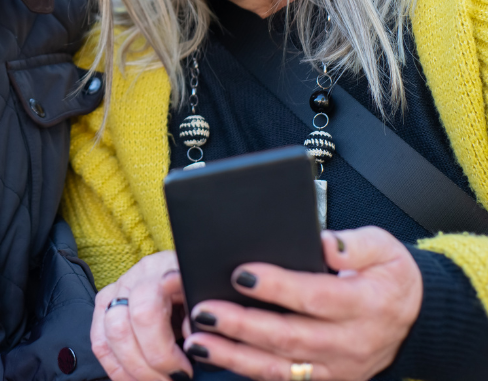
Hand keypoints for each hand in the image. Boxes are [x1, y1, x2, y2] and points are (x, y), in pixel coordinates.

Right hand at [91, 250, 193, 379]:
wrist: (193, 272)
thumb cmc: (202, 287)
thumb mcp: (210, 295)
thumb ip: (201, 314)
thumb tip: (192, 342)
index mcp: (162, 270)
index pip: (146, 311)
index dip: (162, 350)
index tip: (185, 371)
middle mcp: (134, 277)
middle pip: (121, 327)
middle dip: (146, 366)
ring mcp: (117, 290)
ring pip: (106, 337)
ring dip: (130, 371)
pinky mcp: (106, 305)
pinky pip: (99, 342)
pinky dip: (117, 368)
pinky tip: (136, 378)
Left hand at [181, 226, 422, 380]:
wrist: (414, 318)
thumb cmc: (388, 275)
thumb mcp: (384, 248)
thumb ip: (353, 244)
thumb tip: (323, 243)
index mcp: (365, 304)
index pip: (314, 297)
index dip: (277, 287)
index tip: (240, 273)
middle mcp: (350, 342)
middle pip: (289, 337)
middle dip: (241, 325)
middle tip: (203, 310)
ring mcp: (337, 367)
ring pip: (279, 367)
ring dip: (234, 355)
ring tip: (197, 339)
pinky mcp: (324, 379)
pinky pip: (281, 380)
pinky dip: (246, 371)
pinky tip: (216, 357)